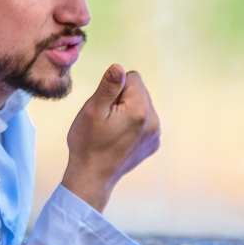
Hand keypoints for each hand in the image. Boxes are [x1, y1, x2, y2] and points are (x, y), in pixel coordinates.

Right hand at [62, 64, 159, 211]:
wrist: (92, 177)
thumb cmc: (88, 143)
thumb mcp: (93, 110)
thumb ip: (108, 86)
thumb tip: (118, 67)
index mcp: (140, 109)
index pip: (132, 77)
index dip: (114, 88)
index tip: (105, 106)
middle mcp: (154, 120)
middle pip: (139, 91)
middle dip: (122, 98)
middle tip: (106, 118)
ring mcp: (155, 134)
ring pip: (142, 106)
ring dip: (128, 111)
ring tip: (112, 129)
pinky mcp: (153, 144)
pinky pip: (145, 122)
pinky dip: (133, 125)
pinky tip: (119, 138)